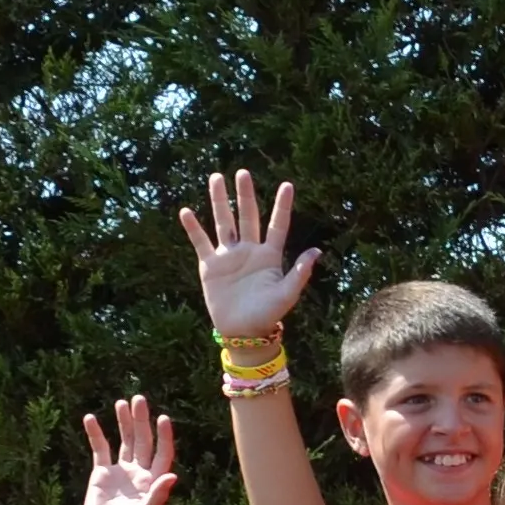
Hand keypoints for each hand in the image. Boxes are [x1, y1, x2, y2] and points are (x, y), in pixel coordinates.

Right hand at [80, 395, 177, 504]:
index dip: (164, 436)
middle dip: (140, 421)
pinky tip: (91, 418)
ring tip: (121, 403)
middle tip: (138, 399)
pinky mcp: (102, 474)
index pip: (161, 453)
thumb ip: (157, 496)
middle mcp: (139, 473)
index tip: (162, 418)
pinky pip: (100, 449)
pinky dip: (96, 435)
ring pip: (123, 441)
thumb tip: (172, 477)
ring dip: (123, 422)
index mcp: (153, 481)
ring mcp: (121, 472)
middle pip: (142, 441)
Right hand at [176, 169, 321, 342]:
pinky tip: (186, 211)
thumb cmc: (268, 314)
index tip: (287, 185)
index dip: (282, 206)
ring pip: (224, 222)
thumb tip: (317, 251)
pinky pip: (201, 242)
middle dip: (245, 194)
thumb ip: (299, 272)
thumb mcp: (287, 294)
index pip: (277, 225)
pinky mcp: (210, 266)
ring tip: (215, 178)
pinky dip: (193, 228)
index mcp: (270, 256)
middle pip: (247, 216)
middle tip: (243, 172)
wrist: (243, 332)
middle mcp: (249, 250)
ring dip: (219, 201)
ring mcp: (229, 256)